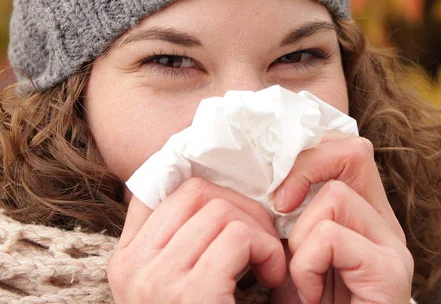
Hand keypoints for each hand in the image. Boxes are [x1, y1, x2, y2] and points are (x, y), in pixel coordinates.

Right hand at [108, 178, 285, 303]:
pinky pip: (239, 237)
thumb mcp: (179, 281)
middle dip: (243, 208)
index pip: (163, 189)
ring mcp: (157, 279)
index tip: (238, 214)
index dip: (210, 191)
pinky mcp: (192, 293)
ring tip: (266, 265)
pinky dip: (268, 252)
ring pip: (223, 210)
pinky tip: (272, 279)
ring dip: (260, 233)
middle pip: (198, 192)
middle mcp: (133, 266)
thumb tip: (216, 189)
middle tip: (262, 240)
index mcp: (127, 260)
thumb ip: (185, 241)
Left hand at [273, 133, 413, 303]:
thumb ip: (290, 222)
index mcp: (363, 216)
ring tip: (301, 277)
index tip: (279, 196)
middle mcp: (384, 225)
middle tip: (281, 209)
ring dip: (300, 238)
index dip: (310, 157)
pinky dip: (306, 265)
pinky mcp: (390, 271)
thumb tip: (261, 185)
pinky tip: (310, 295)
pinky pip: (330, 238)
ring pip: (333, 197)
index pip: (348, 151)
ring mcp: (392, 246)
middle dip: (306, 173)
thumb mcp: (294, 257)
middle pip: (352, 152)